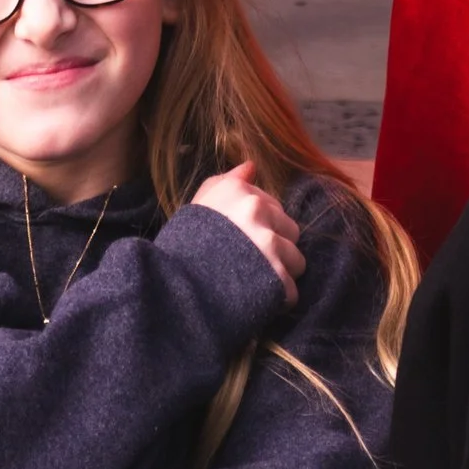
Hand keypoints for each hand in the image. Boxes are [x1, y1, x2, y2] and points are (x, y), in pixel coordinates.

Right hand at [190, 161, 302, 299]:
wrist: (172, 289)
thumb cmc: (183, 245)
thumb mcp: (200, 205)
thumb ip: (228, 181)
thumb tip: (251, 166)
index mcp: (239, 192)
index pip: (274, 207)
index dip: (261, 227)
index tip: (243, 242)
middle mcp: (257, 212)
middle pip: (291, 232)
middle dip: (277, 249)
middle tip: (252, 264)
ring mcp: (269, 245)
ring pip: (297, 261)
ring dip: (280, 275)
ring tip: (256, 284)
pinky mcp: (275, 278)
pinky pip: (291, 292)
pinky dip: (277, 301)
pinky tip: (258, 302)